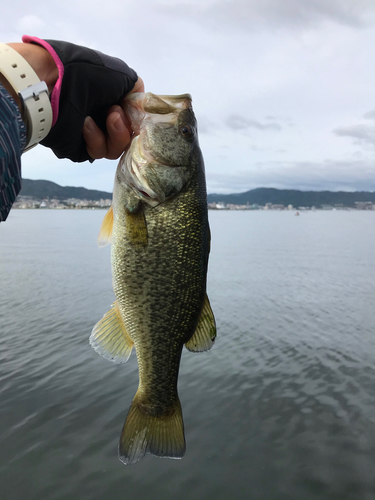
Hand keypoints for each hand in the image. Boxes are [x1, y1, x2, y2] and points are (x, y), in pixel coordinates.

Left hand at [21, 36, 140, 161]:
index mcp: (112, 99)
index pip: (134, 120)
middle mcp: (102, 116)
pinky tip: (85, 124)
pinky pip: (97, 152)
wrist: (54, 85)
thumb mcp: (123, 75)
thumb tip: (138, 106)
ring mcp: (91, 132)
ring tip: (105, 117)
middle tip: (114, 114)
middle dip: (125, 128)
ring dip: (114, 135)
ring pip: (115, 149)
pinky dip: (95, 139)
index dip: (138, 121)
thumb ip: (137, 91)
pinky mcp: (79, 147)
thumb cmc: (88, 75)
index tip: (138, 116)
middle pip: (127, 138)